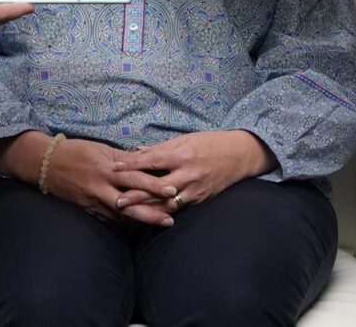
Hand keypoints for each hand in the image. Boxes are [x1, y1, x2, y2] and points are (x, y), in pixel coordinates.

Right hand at [39, 138, 174, 223]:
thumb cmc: (77, 151)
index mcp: (108, 167)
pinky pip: (109, 218)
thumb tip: (145, 160)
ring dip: (142, 218)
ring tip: (162, 222)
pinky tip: (138, 226)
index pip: (135, 176)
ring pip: (122, 213)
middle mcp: (102, 185)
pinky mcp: (88, 209)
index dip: (154, 183)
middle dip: (152, 208)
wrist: (47, 163)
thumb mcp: (101, 149)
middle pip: (132, 199)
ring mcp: (94, 199)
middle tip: (172, 214)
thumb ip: (123, 158)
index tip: (173, 189)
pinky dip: (124, 222)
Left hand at [115, 130, 273, 218]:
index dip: (132, 164)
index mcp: (182, 154)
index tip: (115, 168)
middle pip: (156, 186)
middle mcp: (187, 173)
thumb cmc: (211, 143)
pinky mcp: (201, 198)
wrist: (241, 154)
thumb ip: (161, 148)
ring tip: (130, 213)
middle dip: (136, 194)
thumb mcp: (186, 139)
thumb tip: (137, 151)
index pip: (151, 160)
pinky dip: (165, 211)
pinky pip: (180, 207)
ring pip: (167, 202)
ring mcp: (195, 188)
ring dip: (148, 208)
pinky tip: (152, 216)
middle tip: (116, 200)